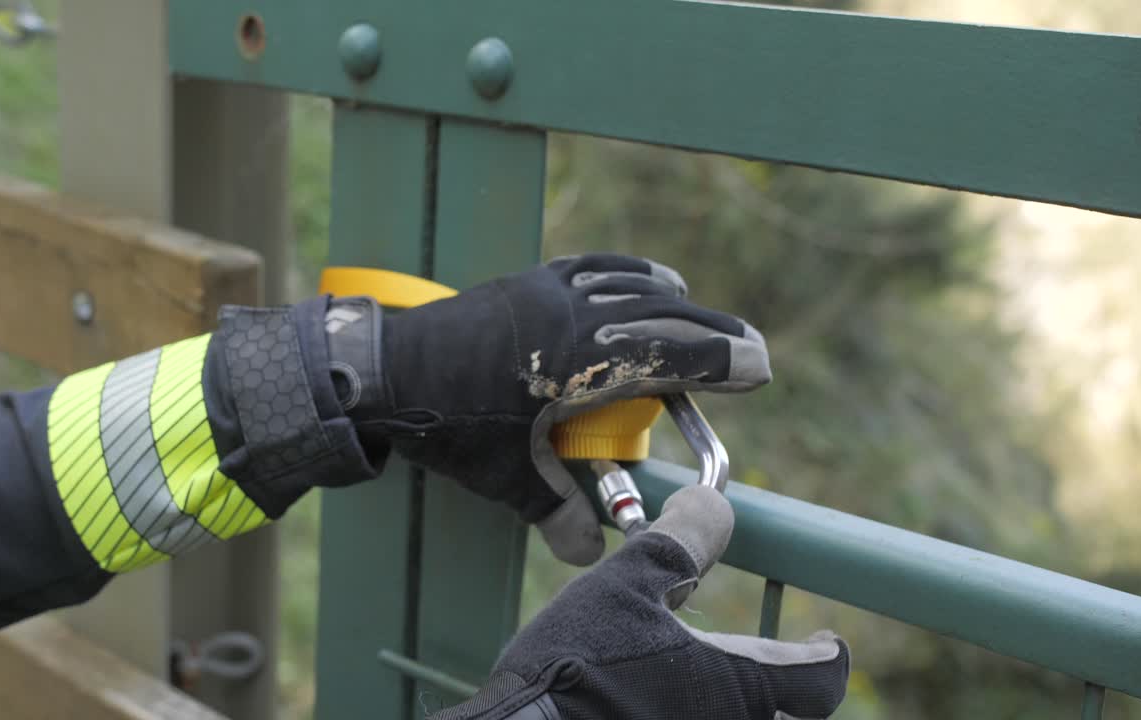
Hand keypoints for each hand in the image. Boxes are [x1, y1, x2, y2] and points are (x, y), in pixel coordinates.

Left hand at [362, 253, 770, 563]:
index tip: (759, 369)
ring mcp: (552, 290)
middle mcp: (577, 314)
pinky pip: (595, 266)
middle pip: (665, 315)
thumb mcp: (505, 479)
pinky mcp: (530, 280)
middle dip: (713, 331)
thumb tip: (591, 554)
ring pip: (632, 284)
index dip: (722, 361)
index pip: (672, 355)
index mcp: (581, 361)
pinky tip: (636, 279)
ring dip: (672, 299)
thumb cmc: (445, 424)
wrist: (381, 370)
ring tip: (694, 311)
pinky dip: (627, 272)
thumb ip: (555, 514)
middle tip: (747, 347)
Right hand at [433, 486, 849, 719]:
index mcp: (740, 686)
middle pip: (789, 718)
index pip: (819, 679)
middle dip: (783, 693)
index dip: (825, 656)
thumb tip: (710, 503)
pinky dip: (696, 714)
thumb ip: (678, 544)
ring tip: (709, 679)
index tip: (823, 641)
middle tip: (764, 663)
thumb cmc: (575, 664)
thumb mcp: (626, 585)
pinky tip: (660, 701)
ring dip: (735, 704)